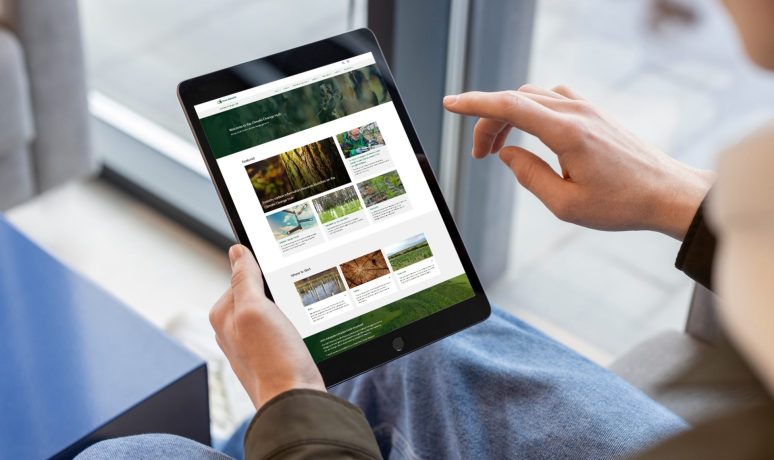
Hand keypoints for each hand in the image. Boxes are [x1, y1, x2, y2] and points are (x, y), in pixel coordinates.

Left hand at [210, 244, 324, 408]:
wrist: (295, 401)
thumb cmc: (274, 359)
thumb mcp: (256, 309)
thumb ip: (245, 278)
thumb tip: (237, 251)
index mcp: (223, 314)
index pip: (243, 276)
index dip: (265, 274)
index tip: (282, 280)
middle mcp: (233, 330)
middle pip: (260, 293)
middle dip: (278, 294)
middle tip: (292, 305)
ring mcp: (252, 345)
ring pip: (274, 311)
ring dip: (289, 312)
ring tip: (297, 324)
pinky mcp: (271, 356)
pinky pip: (283, 330)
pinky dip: (294, 328)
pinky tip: (302, 337)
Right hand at [443, 85, 714, 239]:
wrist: (667, 193)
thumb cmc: (621, 204)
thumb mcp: (565, 204)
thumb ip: (529, 176)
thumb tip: (506, 154)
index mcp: (566, 132)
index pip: (509, 105)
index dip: (474, 104)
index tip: (449, 105)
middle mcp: (575, 112)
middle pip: (515, 100)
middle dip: (487, 123)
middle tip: (479, 156)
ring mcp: (587, 108)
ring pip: (531, 97)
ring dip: (508, 117)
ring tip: (500, 150)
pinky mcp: (593, 113)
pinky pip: (550, 99)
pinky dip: (529, 111)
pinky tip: (530, 134)